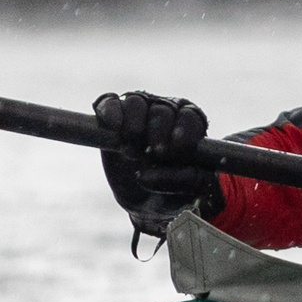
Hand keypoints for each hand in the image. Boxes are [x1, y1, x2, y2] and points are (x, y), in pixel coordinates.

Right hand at [94, 91, 221, 237]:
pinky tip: (113, 125)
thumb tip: (173, 170)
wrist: (143, 199)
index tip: (175, 148)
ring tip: (130, 150)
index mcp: (191, 126)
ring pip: (136, 102)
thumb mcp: (187, 193)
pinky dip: (110, 110)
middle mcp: (167, 112)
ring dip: (133, 125)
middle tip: (151, 153)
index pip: (190, 116)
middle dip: (157, 132)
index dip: (183, 129)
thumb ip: (189, 181)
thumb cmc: (172, 192)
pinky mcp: (113, 116)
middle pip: (163, 109)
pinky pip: (109, 102)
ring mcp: (139, 111)